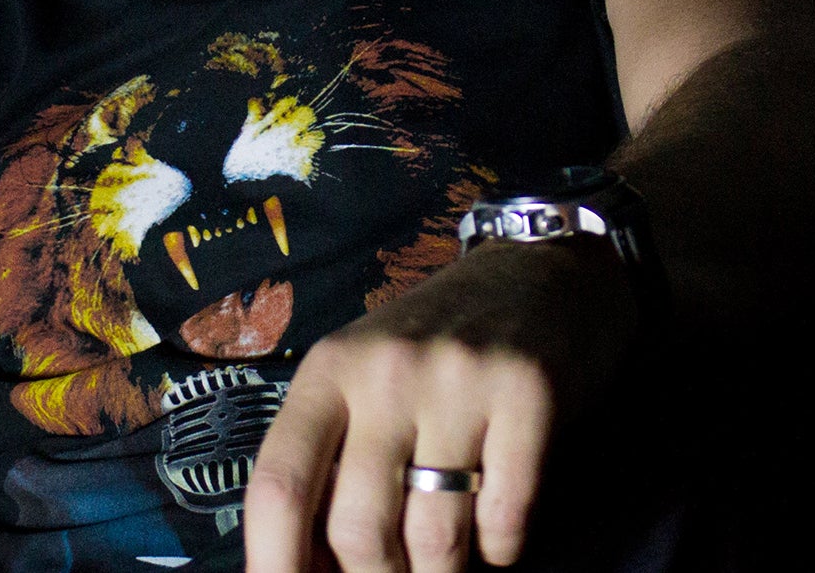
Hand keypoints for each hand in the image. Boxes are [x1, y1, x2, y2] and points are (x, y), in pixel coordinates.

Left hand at [242, 238, 637, 572]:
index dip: (273, 562)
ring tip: (448, 562)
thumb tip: (306, 566)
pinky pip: (506, 522)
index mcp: (329, 371)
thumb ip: (332, 456)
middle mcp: (385, 372)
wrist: (541, 272)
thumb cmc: (438, 345)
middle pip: (359, 529)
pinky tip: (496, 533)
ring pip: (436, 539)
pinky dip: (501, 551)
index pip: (280, 485)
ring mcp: (458, 382)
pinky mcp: (528, 395)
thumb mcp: (365, 378)